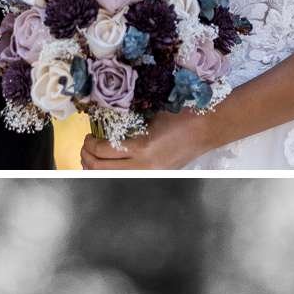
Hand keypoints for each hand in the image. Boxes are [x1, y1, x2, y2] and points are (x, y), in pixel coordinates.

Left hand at [80, 111, 206, 169]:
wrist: (207, 128)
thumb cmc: (181, 115)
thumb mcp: (150, 116)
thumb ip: (127, 126)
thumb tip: (103, 130)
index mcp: (142, 147)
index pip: (104, 151)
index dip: (90, 145)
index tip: (88, 137)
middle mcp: (144, 166)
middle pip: (101, 169)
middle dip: (86, 158)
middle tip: (85, 148)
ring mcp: (149, 174)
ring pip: (110, 178)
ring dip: (96, 168)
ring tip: (92, 157)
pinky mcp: (155, 176)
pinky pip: (124, 177)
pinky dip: (111, 172)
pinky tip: (108, 165)